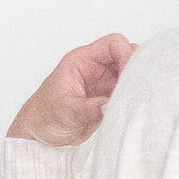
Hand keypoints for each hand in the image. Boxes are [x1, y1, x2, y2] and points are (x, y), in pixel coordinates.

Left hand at [6, 33, 138, 147]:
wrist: (40, 134)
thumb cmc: (44, 116)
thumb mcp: (66, 112)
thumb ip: (89, 109)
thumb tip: (110, 106)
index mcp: (82, 61)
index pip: (112, 44)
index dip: (126, 55)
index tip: (131, 75)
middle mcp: (96, 68)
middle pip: (126, 56)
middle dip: (136, 69)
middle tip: (138, 89)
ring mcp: (104, 83)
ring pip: (131, 74)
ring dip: (136, 85)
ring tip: (136, 100)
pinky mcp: (109, 98)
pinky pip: (128, 93)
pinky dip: (134, 99)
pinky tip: (133, 108)